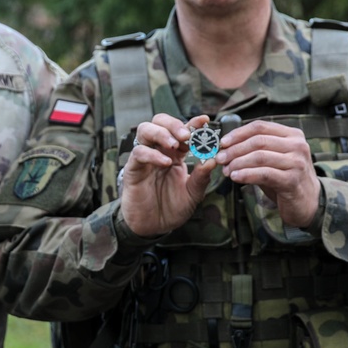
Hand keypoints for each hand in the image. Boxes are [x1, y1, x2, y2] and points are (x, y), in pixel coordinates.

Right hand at [119, 114, 216, 236]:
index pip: (182, 131)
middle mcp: (159, 151)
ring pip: (145, 130)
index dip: (193, 123)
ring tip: (174, 144)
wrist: (154, 226)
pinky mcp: (133, 168)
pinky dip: (152, 154)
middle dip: (173, 124)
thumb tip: (213, 160)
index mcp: (175, 154)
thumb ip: (201, 177)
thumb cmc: (172, 208)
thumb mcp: (193, 193)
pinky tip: (165, 163)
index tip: (205, 120)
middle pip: (159, 122)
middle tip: (186, 135)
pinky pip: (139, 153)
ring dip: (161, 132)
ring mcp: (145, 158)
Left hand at [215, 120, 321, 227]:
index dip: (238, 133)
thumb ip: (256, 150)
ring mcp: (297, 162)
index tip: (222, 142)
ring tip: (226, 170)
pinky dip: (246, 174)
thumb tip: (226, 146)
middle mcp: (297, 145)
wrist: (307, 202)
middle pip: (258, 141)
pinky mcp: (292, 180)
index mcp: (292, 134)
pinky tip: (235, 178)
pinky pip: (264, 174)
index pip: (260, 126)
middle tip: (220, 158)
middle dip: (235, 149)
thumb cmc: (285, 178)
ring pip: (260, 156)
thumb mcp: (273, 159)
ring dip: (238, 163)